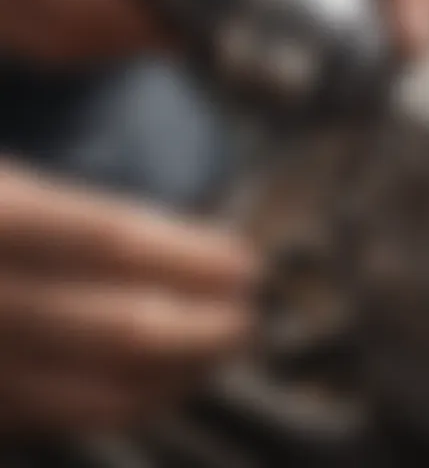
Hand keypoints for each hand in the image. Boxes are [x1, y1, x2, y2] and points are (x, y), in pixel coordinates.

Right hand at [0, 162, 256, 432]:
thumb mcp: (3, 165)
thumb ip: (63, 163)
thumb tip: (162, 193)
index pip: (108, 239)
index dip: (187, 255)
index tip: (247, 263)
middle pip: (114, 324)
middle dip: (200, 326)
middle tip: (251, 315)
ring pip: (89, 388)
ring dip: (174, 374)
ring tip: (223, 349)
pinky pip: (52, 418)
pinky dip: (121, 405)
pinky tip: (164, 385)